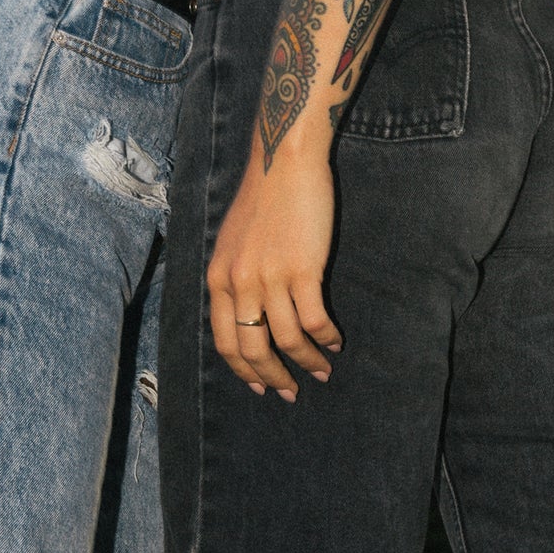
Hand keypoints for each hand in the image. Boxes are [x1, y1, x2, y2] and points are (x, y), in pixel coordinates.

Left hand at [207, 139, 341, 400]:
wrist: (285, 160)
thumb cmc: (263, 195)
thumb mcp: (232, 240)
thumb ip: (234, 276)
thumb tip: (249, 313)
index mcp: (219, 277)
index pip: (225, 342)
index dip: (243, 371)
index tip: (260, 386)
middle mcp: (239, 282)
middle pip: (253, 349)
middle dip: (273, 378)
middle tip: (290, 392)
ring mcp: (270, 277)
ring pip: (286, 340)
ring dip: (306, 362)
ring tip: (322, 370)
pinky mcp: (302, 268)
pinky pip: (313, 319)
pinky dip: (325, 338)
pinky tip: (334, 341)